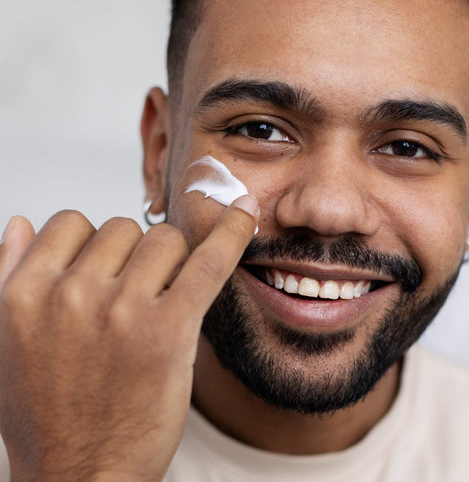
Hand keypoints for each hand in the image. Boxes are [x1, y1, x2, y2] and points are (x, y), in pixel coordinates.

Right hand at [0, 196, 258, 481]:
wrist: (81, 475)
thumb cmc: (47, 412)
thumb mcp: (4, 340)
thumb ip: (7, 273)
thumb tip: (21, 220)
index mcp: (26, 291)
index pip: (72, 222)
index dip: (95, 244)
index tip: (110, 266)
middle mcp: (71, 294)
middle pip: (125, 229)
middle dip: (135, 258)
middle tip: (136, 300)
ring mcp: (122, 310)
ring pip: (164, 240)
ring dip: (170, 263)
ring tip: (159, 306)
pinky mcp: (169, 329)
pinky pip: (209, 261)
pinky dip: (233, 231)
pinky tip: (246, 213)